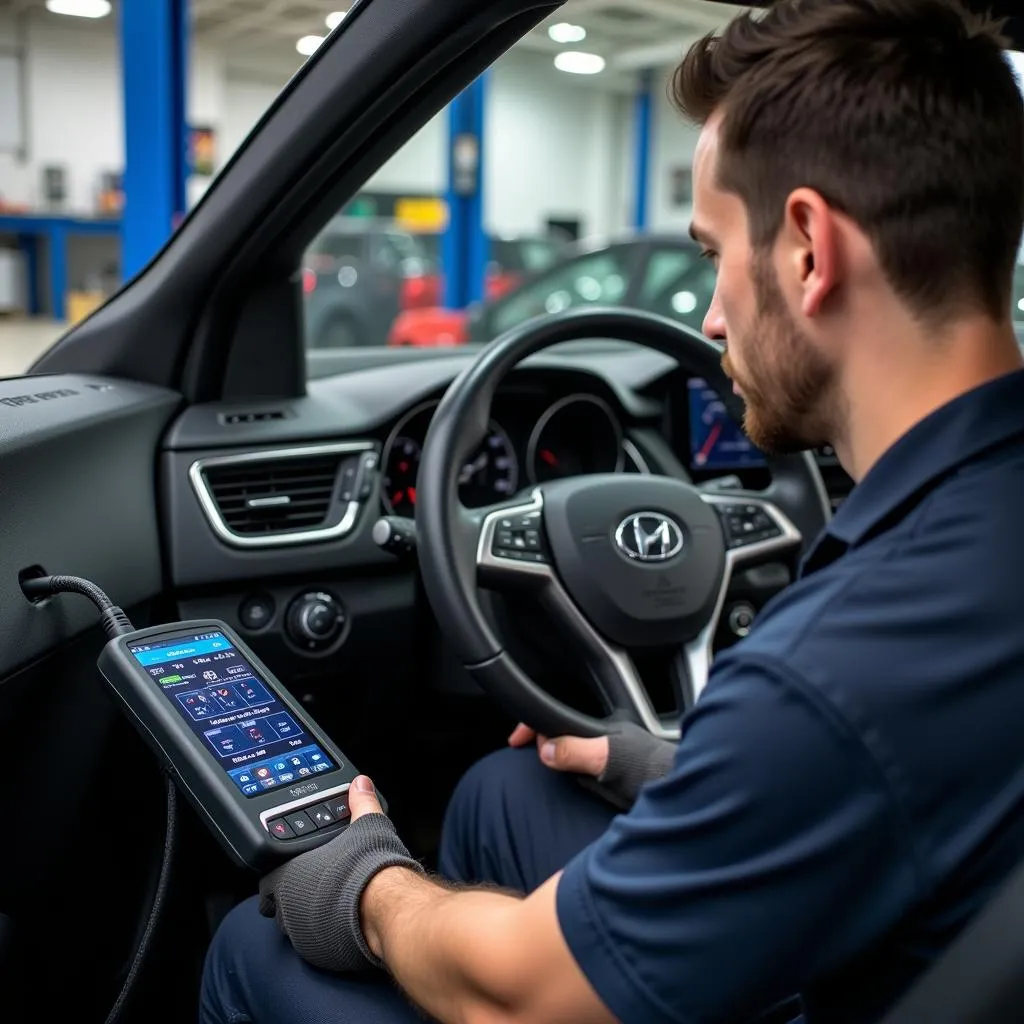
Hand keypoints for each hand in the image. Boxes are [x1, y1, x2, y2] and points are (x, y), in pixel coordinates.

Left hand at [257, 776, 423, 972]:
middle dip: (299, 897)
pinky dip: (329, 934)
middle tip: (321, 886)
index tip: (293, 872)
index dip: (282, 875)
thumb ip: (360, 802)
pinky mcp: (322, 956)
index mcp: (289, 875)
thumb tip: (360, 784)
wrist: (389, 907)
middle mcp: (289, 909)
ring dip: (312, 917)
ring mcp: (303, 936)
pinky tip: (345, 923)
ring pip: (299, 927)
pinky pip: (318, 945)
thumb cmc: (371, 867)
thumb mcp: (366, 824)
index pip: (269, 880)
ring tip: (335, 904)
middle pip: (283, 905)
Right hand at [509, 720, 676, 809]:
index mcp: (600, 726)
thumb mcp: (607, 760)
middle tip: (524, 751)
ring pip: (569, 746)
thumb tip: (545, 749)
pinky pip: (578, 762)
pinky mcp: (612, 770)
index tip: (515, 741)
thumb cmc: (649, 771)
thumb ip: (576, 751)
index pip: (558, 715)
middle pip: (560, 730)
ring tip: (539, 763)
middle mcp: (602, 736)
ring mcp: (607, 752)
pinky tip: (564, 775)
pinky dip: (565, 764)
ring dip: (552, 753)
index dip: (534, 725)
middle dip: (540, 738)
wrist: (681, 793)